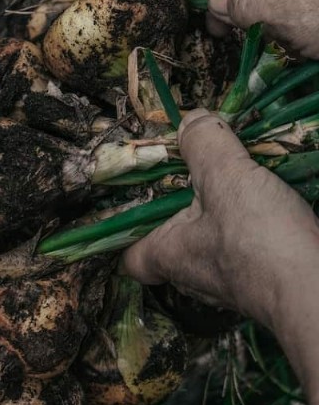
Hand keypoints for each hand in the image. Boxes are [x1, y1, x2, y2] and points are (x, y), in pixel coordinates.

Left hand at [121, 109, 318, 404]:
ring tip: (239, 184)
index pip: (132, 259)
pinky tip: (272, 207)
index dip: (131, 234)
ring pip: (215, 247)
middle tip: (198, 178)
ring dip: (225, 218)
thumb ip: (204, 145)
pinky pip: (250, 252)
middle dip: (184, 213)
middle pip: (174, 245)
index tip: (142, 202)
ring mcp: (232, 284)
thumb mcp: (226, 177)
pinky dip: (257, 230)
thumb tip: (190, 121)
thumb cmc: (260, 242)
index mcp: (169, 254)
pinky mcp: (266, 282)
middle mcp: (194, 276)